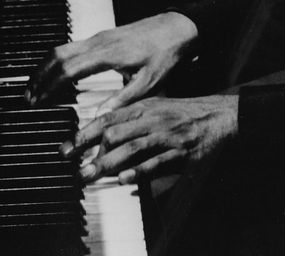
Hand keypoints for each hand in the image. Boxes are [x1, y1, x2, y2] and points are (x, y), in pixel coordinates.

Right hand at [26, 11, 198, 111]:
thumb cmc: (165, 53)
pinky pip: (72, 46)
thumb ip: (123, 99)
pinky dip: (58, 60)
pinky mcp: (102, 36)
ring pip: (62, 48)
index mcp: (107, 53)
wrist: (177, 27)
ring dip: (46, 67)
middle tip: (28, 97)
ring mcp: (98, 36)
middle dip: (40, 76)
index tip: (38, 101)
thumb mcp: (149, 82)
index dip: (50, 86)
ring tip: (36, 87)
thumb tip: (99, 116)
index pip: (68, 69)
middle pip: (57, 55)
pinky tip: (57, 74)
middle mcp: (98, 41)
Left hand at [64, 95, 237, 184]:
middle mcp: (152, 120)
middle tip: (78, 169)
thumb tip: (99, 130)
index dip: (84, 134)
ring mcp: (166, 136)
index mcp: (143, 107)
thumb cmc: (181, 112)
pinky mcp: (180, 153)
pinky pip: (157, 163)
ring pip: (133, 149)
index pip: (107, 119)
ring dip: (109, 164)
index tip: (67, 148)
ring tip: (92, 176)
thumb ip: (128, 117)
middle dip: (92, 154)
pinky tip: (125, 179)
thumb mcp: (153, 106)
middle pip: (116, 134)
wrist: (216, 115)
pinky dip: (140, 171)